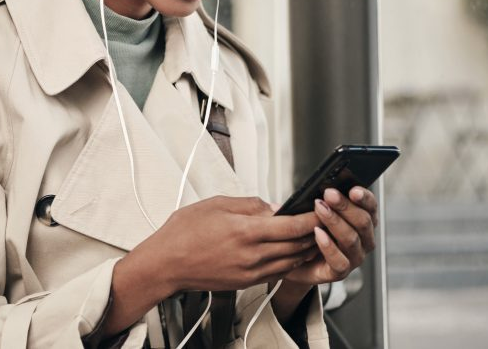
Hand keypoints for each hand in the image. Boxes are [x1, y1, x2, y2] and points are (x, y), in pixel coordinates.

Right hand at [133, 195, 320, 293]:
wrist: (166, 264)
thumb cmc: (184, 232)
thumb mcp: (216, 204)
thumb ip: (249, 204)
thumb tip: (273, 207)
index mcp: (245, 231)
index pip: (291, 227)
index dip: (311, 218)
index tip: (320, 210)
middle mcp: (252, 255)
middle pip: (296, 245)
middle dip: (312, 233)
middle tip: (321, 220)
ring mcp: (250, 271)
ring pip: (291, 261)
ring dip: (304, 249)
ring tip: (310, 236)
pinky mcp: (246, 282)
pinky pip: (278, 272)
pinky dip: (289, 261)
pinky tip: (290, 252)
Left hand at [283, 186, 378, 286]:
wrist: (296, 261)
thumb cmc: (309, 232)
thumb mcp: (315, 211)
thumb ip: (322, 200)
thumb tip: (316, 189)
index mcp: (363, 221)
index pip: (371, 207)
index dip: (365, 198)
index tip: (353, 189)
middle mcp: (364, 240)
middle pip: (363, 221)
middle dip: (345, 206)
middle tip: (329, 194)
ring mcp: (354, 257)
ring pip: (352, 239)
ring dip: (335, 221)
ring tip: (320, 208)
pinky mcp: (341, 272)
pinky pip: (340, 261)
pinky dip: (329, 247)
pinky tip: (318, 234)